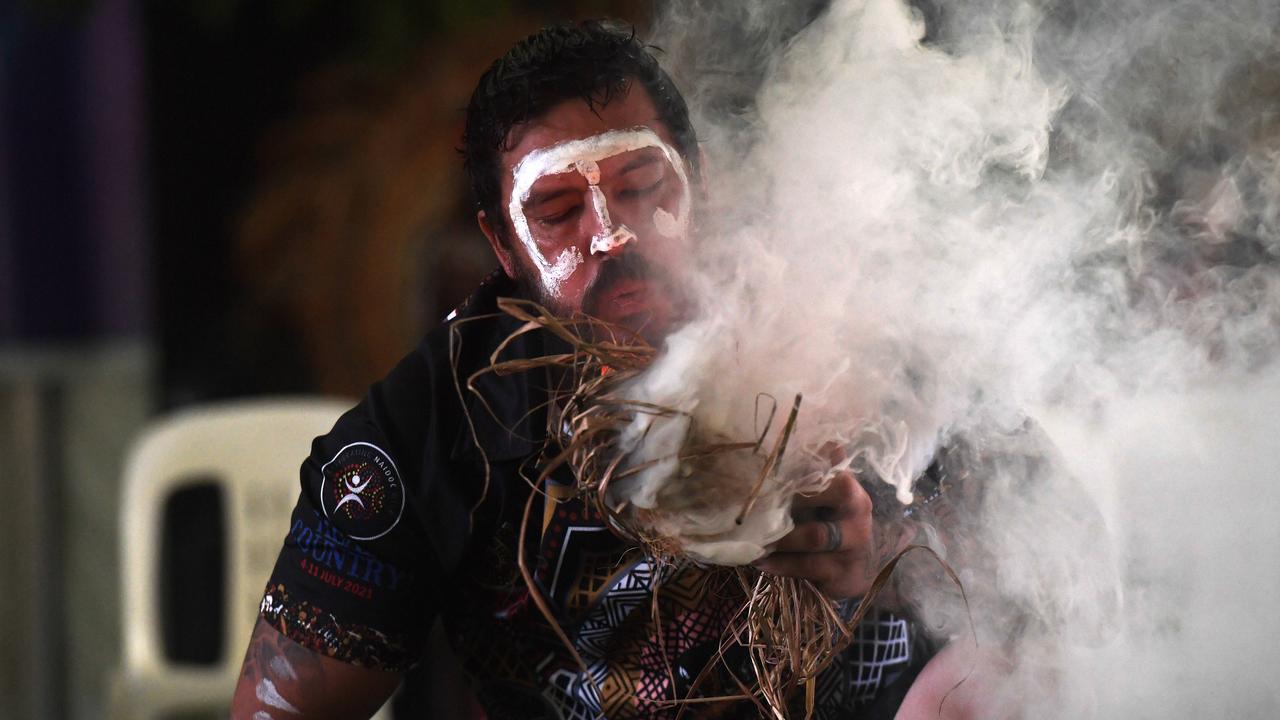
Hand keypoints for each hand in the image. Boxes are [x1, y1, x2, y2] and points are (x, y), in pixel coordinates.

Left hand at [752, 470, 876, 599]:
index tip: (768, 473)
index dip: (799, 469)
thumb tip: (798, 436)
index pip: (828, 470)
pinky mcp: (843, 573)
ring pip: (815, 535)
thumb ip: (812, 470)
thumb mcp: (825, 495)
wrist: (860, 567)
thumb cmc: (833, 523)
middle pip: (832, 492)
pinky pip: (808, 566)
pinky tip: (761, 561)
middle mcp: (858, 513)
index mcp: (850, 488)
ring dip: (781, 536)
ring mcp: (853, 544)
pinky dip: (781, 564)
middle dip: (791, 499)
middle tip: (756, 504)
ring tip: (754, 537)